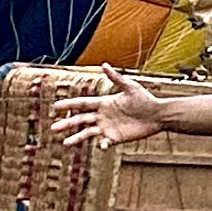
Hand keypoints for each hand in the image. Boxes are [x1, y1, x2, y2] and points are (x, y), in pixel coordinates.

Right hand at [46, 69, 169, 148]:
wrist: (157, 114)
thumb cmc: (145, 99)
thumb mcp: (130, 87)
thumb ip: (116, 78)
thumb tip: (104, 64)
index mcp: (103, 103)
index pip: (82, 104)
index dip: (69, 105)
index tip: (56, 106)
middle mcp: (102, 116)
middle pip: (80, 119)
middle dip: (67, 123)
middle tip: (53, 128)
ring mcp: (108, 128)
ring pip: (88, 133)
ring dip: (76, 138)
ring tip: (65, 143)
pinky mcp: (116, 138)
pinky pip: (105, 142)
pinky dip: (102, 144)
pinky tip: (102, 145)